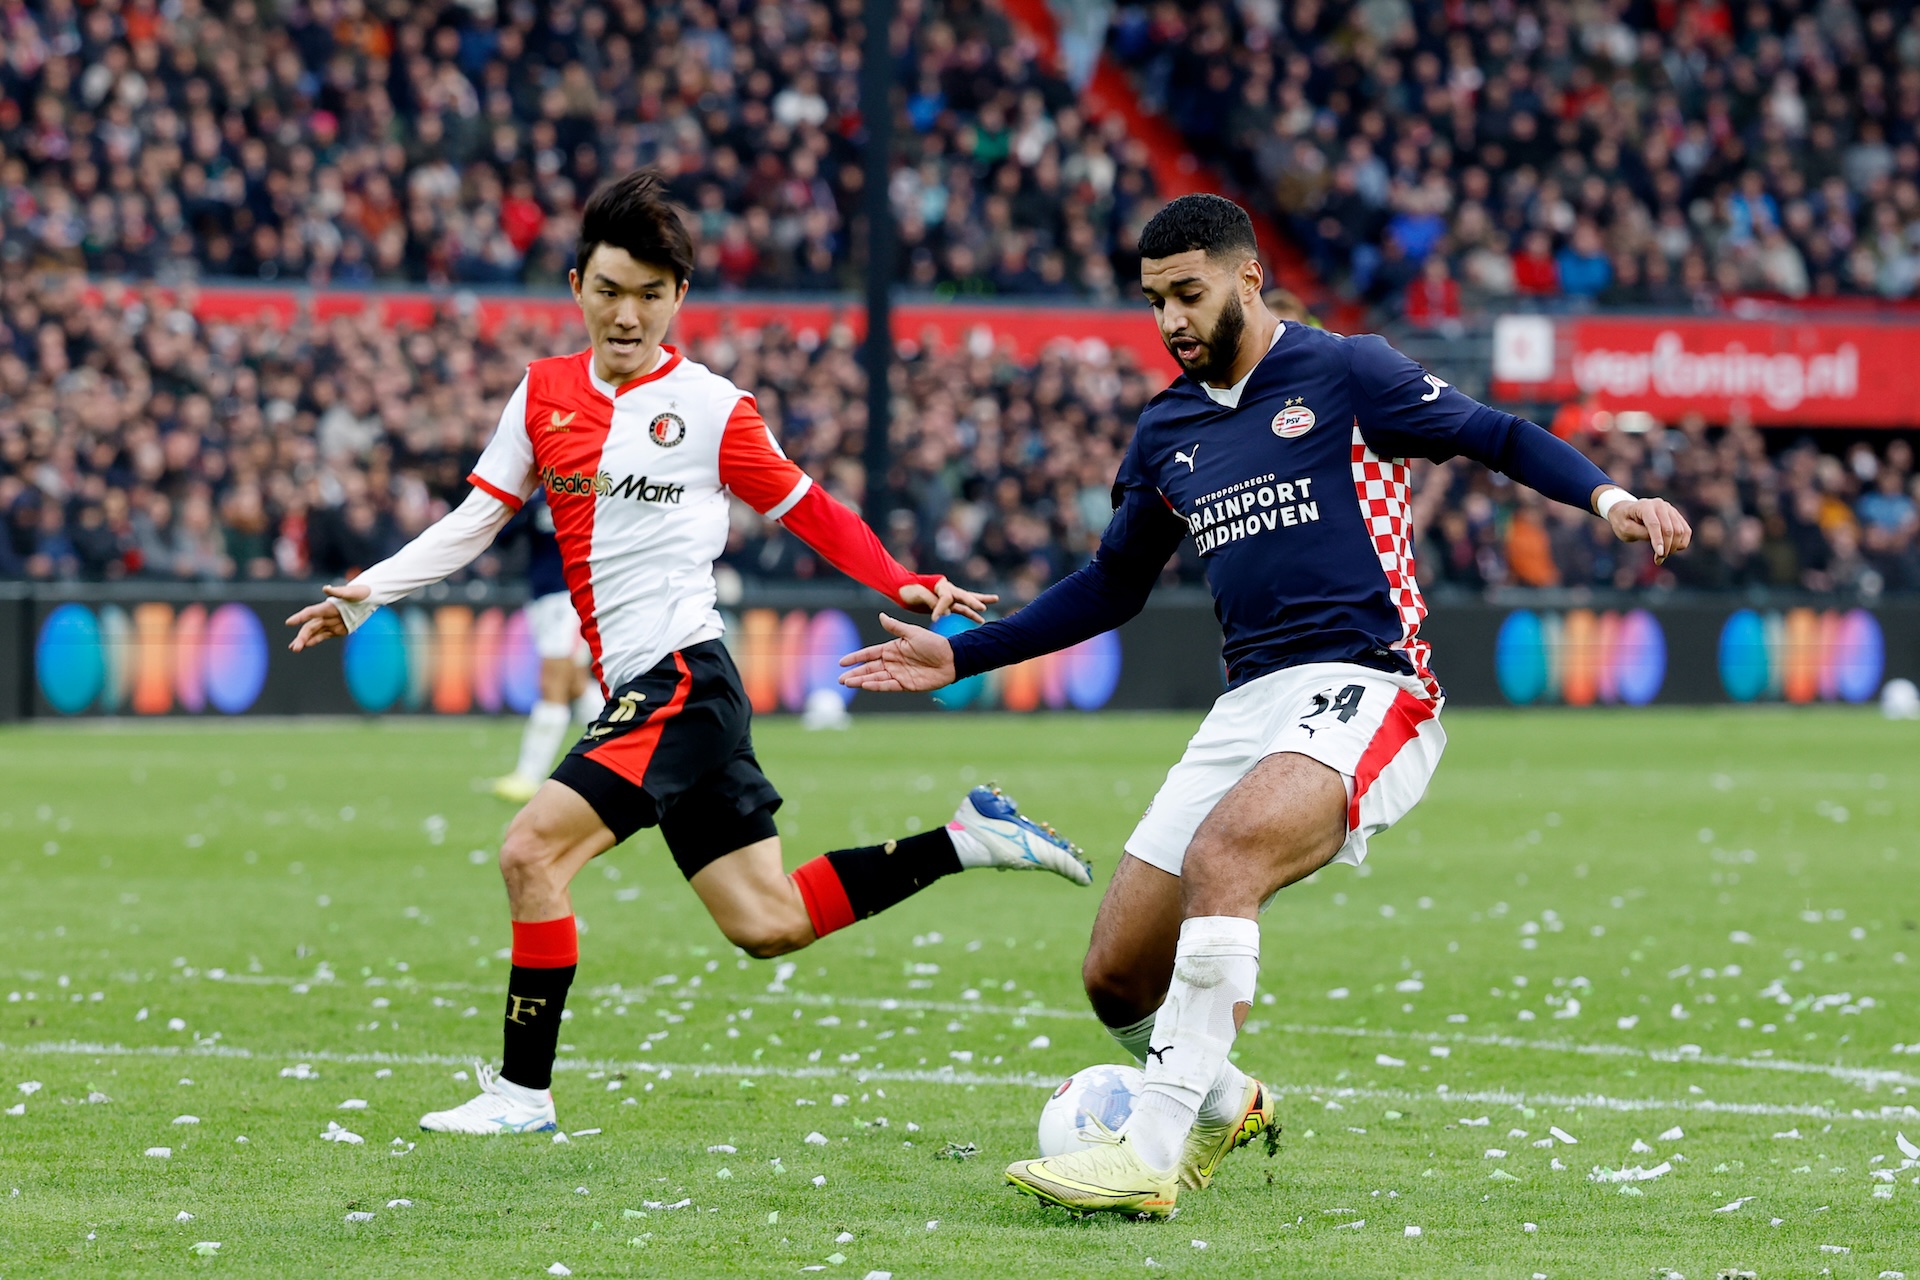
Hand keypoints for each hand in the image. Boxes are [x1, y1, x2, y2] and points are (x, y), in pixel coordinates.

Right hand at [285, 582, 369, 651]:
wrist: (369, 596)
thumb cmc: (361, 592)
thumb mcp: (352, 592)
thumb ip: (339, 591)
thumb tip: (325, 588)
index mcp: (328, 607)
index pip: (310, 612)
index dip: (300, 617)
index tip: (288, 623)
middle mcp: (326, 615)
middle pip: (310, 626)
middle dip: (301, 637)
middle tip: (294, 648)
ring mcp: (330, 623)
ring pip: (313, 632)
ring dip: (304, 640)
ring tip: (294, 649)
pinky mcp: (337, 629)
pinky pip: (322, 636)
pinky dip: (314, 641)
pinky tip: (305, 646)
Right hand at [839, 613, 958, 691]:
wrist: (951, 659)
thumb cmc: (934, 643)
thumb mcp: (913, 633)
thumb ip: (896, 627)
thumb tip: (881, 616)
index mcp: (892, 648)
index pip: (869, 654)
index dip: (856, 658)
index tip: (841, 662)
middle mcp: (893, 662)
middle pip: (869, 669)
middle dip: (854, 673)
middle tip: (840, 679)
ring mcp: (898, 674)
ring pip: (875, 678)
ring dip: (861, 681)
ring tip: (848, 683)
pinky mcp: (906, 685)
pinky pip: (888, 686)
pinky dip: (876, 686)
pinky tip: (865, 685)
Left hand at [896, 576, 997, 623]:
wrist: (901, 588)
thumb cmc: (907, 590)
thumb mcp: (915, 593)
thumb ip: (929, 600)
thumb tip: (944, 612)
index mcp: (939, 585)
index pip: (946, 597)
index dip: (941, 608)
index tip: (934, 618)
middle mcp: (947, 589)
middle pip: (963, 594)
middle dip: (973, 601)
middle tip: (981, 607)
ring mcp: (949, 596)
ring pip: (967, 599)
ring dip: (979, 601)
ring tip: (995, 599)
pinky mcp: (947, 604)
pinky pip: (961, 608)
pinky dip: (970, 613)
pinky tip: (981, 619)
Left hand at [1605, 496, 1692, 563]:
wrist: (1627, 511)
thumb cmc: (1623, 521)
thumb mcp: (1625, 529)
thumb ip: (1640, 533)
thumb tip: (1658, 541)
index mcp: (1645, 506)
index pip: (1654, 524)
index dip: (1658, 540)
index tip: (1660, 554)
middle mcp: (1660, 505)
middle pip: (1669, 529)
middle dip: (1666, 547)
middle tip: (1658, 560)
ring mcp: (1670, 510)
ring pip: (1680, 531)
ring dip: (1674, 547)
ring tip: (1662, 556)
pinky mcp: (1676, 516)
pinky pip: (1686, 531)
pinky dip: (1681, 543)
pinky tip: (1671, 550)